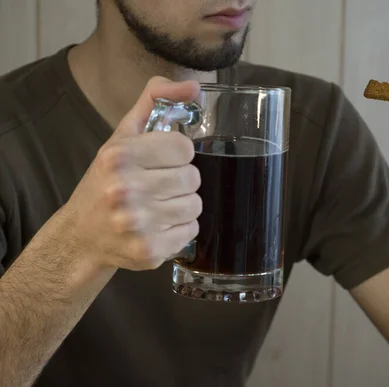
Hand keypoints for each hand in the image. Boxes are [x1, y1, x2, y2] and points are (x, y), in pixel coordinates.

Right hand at [59, 77, 201, 270]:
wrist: (81, 236)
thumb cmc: (105, 182)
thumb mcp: (122, 136)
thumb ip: (155, 102)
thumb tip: (193, 86)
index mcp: (119, 156)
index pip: (184, 148)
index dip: (176, 154)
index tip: (161, 161)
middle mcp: (125, 190)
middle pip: (193, 178)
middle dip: (180, 181)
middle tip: (158, 186)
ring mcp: (137, 223)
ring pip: (195, 205)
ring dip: (182, 205)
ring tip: (159, 206)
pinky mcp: (149, 250)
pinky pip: (191, 231)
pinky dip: (180, 229)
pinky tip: (158, 225)